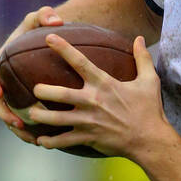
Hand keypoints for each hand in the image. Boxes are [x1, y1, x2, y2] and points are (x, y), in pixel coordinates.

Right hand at [0, 5, 64, 143]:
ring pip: (9, 116)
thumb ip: (45, 14)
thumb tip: (55, 20)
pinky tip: (41, 142)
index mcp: (0, 62)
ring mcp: (12, 96)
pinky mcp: (21, 106)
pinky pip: (22, 122)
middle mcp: (3, 82)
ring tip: (30, 136)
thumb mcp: (41, 18)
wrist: (48, 45)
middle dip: (4, 113)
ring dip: (16, 128)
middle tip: (16, 121)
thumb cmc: (41, 30)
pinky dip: (28, 132)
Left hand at [29, 33, 167, 161]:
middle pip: (60, 94)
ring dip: (41, 116)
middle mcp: (92, 101)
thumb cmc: (149, 110)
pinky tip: (41, 141)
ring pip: (57, 119)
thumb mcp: (149, 81)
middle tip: (35, 89)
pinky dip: (51, 141)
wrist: (150, 140)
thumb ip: (142, 58)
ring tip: (31, 113)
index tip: (48, 38)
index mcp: (104, 84)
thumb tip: (140, 38)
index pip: (80, 62)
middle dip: (43, 91)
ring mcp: (88, 121)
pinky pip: (64, 140)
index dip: (63, 48)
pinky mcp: (88, 138)